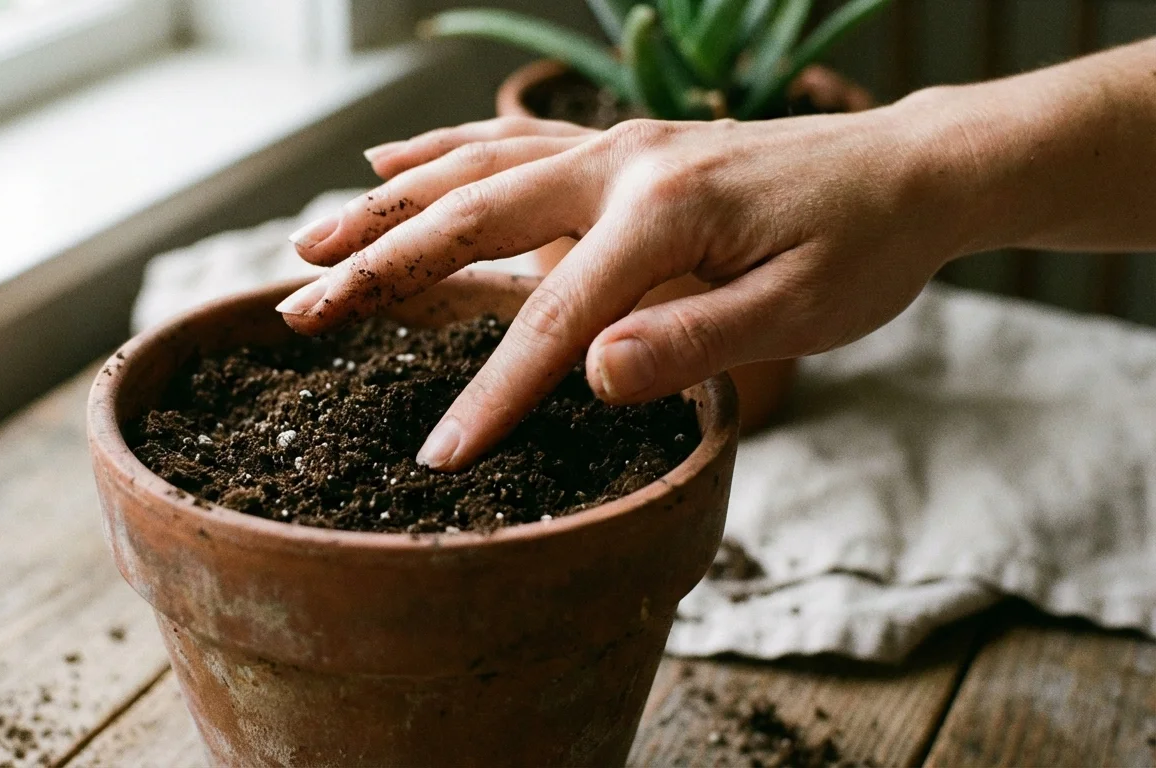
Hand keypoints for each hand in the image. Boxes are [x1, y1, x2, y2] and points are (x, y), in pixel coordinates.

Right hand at [276, 111, 968, 470]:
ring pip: (471, 175)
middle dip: (379, 274)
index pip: (553, 319)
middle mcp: (619, 165)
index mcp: (663, 214)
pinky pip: (505, 145)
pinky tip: (385, 163)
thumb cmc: (862, 249)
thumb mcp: (802, 312)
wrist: (909, 170)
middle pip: (472, 221)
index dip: (492, 393)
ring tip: (307, 244)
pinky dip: (437, 153)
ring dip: (383, 209)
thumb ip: (695, 342)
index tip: (439, 456)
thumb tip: (593, 376)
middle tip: (297, 317)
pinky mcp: (615, 147)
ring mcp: (611, 147)